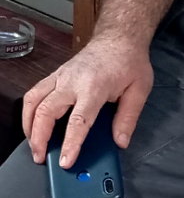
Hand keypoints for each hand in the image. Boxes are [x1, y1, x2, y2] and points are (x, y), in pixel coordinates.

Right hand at [22, 35, 153, 166]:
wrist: (120, 36)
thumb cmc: (130, 61)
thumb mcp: (140, 89)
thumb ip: (129, 117)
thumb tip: (121, 141)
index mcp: (95, 86)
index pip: (79, 120)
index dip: (71, 143)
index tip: (65, 161)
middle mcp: (73, 81)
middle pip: (46, 112)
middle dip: (39, 139)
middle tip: (41, 158)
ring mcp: (61, 76)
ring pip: (33, 101)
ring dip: (29, 126)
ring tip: (34, 146)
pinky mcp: (56, 74)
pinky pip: (34, 93)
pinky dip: (29, 111)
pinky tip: (33, 125)